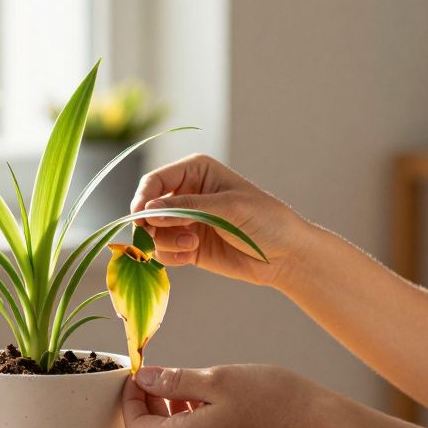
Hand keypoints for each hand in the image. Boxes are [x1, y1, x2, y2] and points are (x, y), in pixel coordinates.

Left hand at [122, 364, 337, 427]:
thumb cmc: (275, 401)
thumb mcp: (218, 380)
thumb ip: (175, 381)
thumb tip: (144, 379)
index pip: (136, 427)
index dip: (129, 399)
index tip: (136, 372)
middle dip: (147, 402)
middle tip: (155, 372)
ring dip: (170, 408)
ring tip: (184, 380)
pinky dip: (190, 417)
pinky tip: (207, 395)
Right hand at [131, 153, 311, 289]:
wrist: (286, 255)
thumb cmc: (265, 219)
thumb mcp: (228, 208)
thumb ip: (187, 208)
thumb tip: (148, 211)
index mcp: (196, 171)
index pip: (155, 181)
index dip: (143, 198)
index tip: (141, 217)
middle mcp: (186, 194)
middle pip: (147, 207)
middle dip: (152, 224)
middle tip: (159, 236)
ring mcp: (186, 221)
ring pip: (153, 232)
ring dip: (166, 241)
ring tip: (191, 245)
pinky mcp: (187, 245)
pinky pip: (163, 251)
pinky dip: (170, 256)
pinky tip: (189, 256)